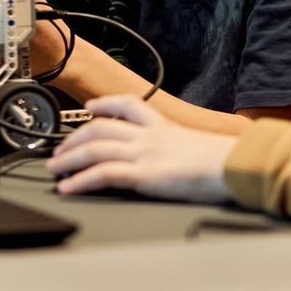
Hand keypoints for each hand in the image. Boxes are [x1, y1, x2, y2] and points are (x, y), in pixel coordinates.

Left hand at [46, 95, 235, 202]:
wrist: (236, 166)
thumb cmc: (226, 161)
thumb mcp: (199, 145)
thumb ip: (181, 147)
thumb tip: (179, 157)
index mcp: (164, 126)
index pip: (128, 104)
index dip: (105, 104)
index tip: (91, 106)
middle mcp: (149, 135)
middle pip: (100, 128)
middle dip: (74, 138)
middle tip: (58, 150)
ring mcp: (144, 153)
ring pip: (94, 148)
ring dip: (69, 159)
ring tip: (54, 169)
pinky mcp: (144, 174)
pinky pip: (103, 174)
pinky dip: (80, 180)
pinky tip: (69, 186)